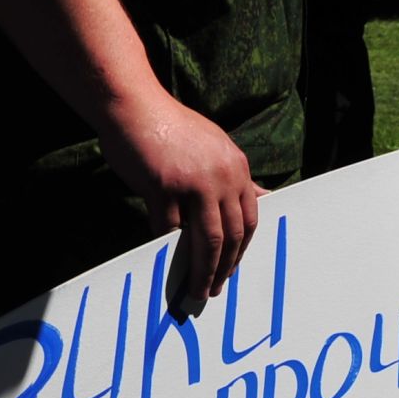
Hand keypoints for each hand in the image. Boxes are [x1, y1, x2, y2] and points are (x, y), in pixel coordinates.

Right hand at [97, 88, 264, 301]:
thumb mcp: (216, 146)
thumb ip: (237, 176)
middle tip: (215, 290)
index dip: (241, 250)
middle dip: (225, 269)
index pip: (249, 220)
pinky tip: (165, 263)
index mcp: (237, 168)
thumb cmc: (172, 128)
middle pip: (231, 236)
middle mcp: (221, 176)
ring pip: (205, 240)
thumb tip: (264, 197)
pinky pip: (168, 229)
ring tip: (197, 291)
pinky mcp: (164, 187)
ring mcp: (193, 182)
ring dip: (203, 271)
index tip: (232, 269)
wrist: (134, 106)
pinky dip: (167, 249)